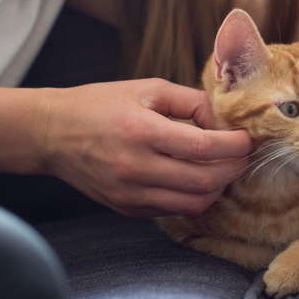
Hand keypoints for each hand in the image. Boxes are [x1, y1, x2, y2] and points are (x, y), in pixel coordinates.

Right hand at [35, 78, 252, 216]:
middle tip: (242, 156)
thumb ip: (189, 100)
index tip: (246, 139)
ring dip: (216, 188)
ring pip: (192, 203)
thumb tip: (222, 119)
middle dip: (232, 169)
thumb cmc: (100, 104)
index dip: (233, 146)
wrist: (53, 133)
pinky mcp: (126, 208)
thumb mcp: (146, 88)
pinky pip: (172, 210)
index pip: (202, 147)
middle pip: (203, 181)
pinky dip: (192, 198)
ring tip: (222, 169)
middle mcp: (135, 167)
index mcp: (141, 131)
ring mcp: (129, 193)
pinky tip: (196, 179)